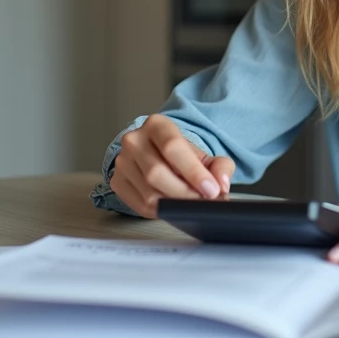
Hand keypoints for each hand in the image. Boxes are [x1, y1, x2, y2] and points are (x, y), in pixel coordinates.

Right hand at [109, 115, 234, 217]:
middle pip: (157, 173)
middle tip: (204, 202)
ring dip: (175, 205)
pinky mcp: (117, 182)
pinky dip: (162, 212)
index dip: (193, 172)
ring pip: (148, 193)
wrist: (159, 156)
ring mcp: (122, 162)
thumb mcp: (205, 155)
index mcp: (156, 125)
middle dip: (185, 193)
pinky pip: (140, 206)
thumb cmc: (182, 156)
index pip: (172, 147)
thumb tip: (221, 184)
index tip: (211, 190)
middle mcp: (134, 140)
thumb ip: (220, 167)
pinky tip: (175, 209)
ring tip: (192, 206)